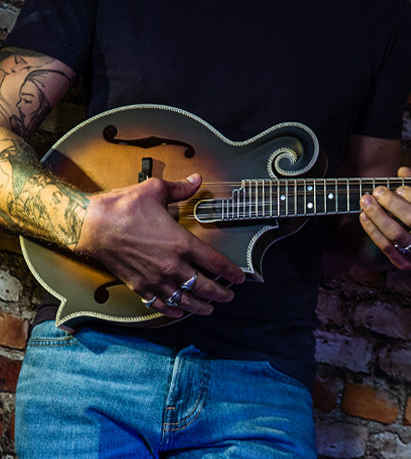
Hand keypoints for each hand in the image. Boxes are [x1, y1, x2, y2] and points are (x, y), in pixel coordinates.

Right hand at [76, 173, 244, 317]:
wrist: (92, 225)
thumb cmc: (123, 207)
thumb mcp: (155, 190)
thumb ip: (180, 187)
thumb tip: (196, 179)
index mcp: (181, 242)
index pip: (215, 262)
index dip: (230, 272)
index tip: (239, 277)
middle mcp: (172, 265)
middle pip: (204, 286)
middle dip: (220, 293)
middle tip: (230, 296)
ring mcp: (155, 278)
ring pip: (185, 299)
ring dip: (200, 306)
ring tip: (210, 308)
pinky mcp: (139, 285)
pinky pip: (160, 303)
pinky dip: (172, 309)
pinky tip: (179, 311)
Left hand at [358, 166, 410, 270]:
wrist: (405, 234)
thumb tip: (405, 172)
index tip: (399, 187)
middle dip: (393, 203)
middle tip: (377, 191)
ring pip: (398, 235)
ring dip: (379, 215)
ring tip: (366, 201)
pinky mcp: (406, 264)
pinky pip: (387, 248)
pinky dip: (373, 230)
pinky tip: (363, 216)